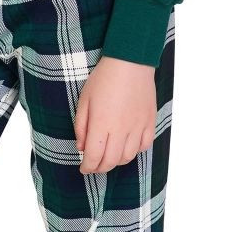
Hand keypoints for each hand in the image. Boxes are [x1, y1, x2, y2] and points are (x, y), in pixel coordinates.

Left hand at [74, 55, 156, 173]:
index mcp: (102, 124)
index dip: (88, 167)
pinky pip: (145, 145)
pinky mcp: (149, 122)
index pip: (94, 156)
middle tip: (94, 166)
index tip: (83, 168)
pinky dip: (135, 151)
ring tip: (109, 156)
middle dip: (100, 168)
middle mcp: (121, 129)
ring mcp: (138, 126)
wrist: (130, 62)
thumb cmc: (104, 79)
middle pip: (111, 161)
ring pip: (129, 157)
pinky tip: (127, 146)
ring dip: (117, 161)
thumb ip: (81, 126)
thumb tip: (82, 147)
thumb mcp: (84, 100)